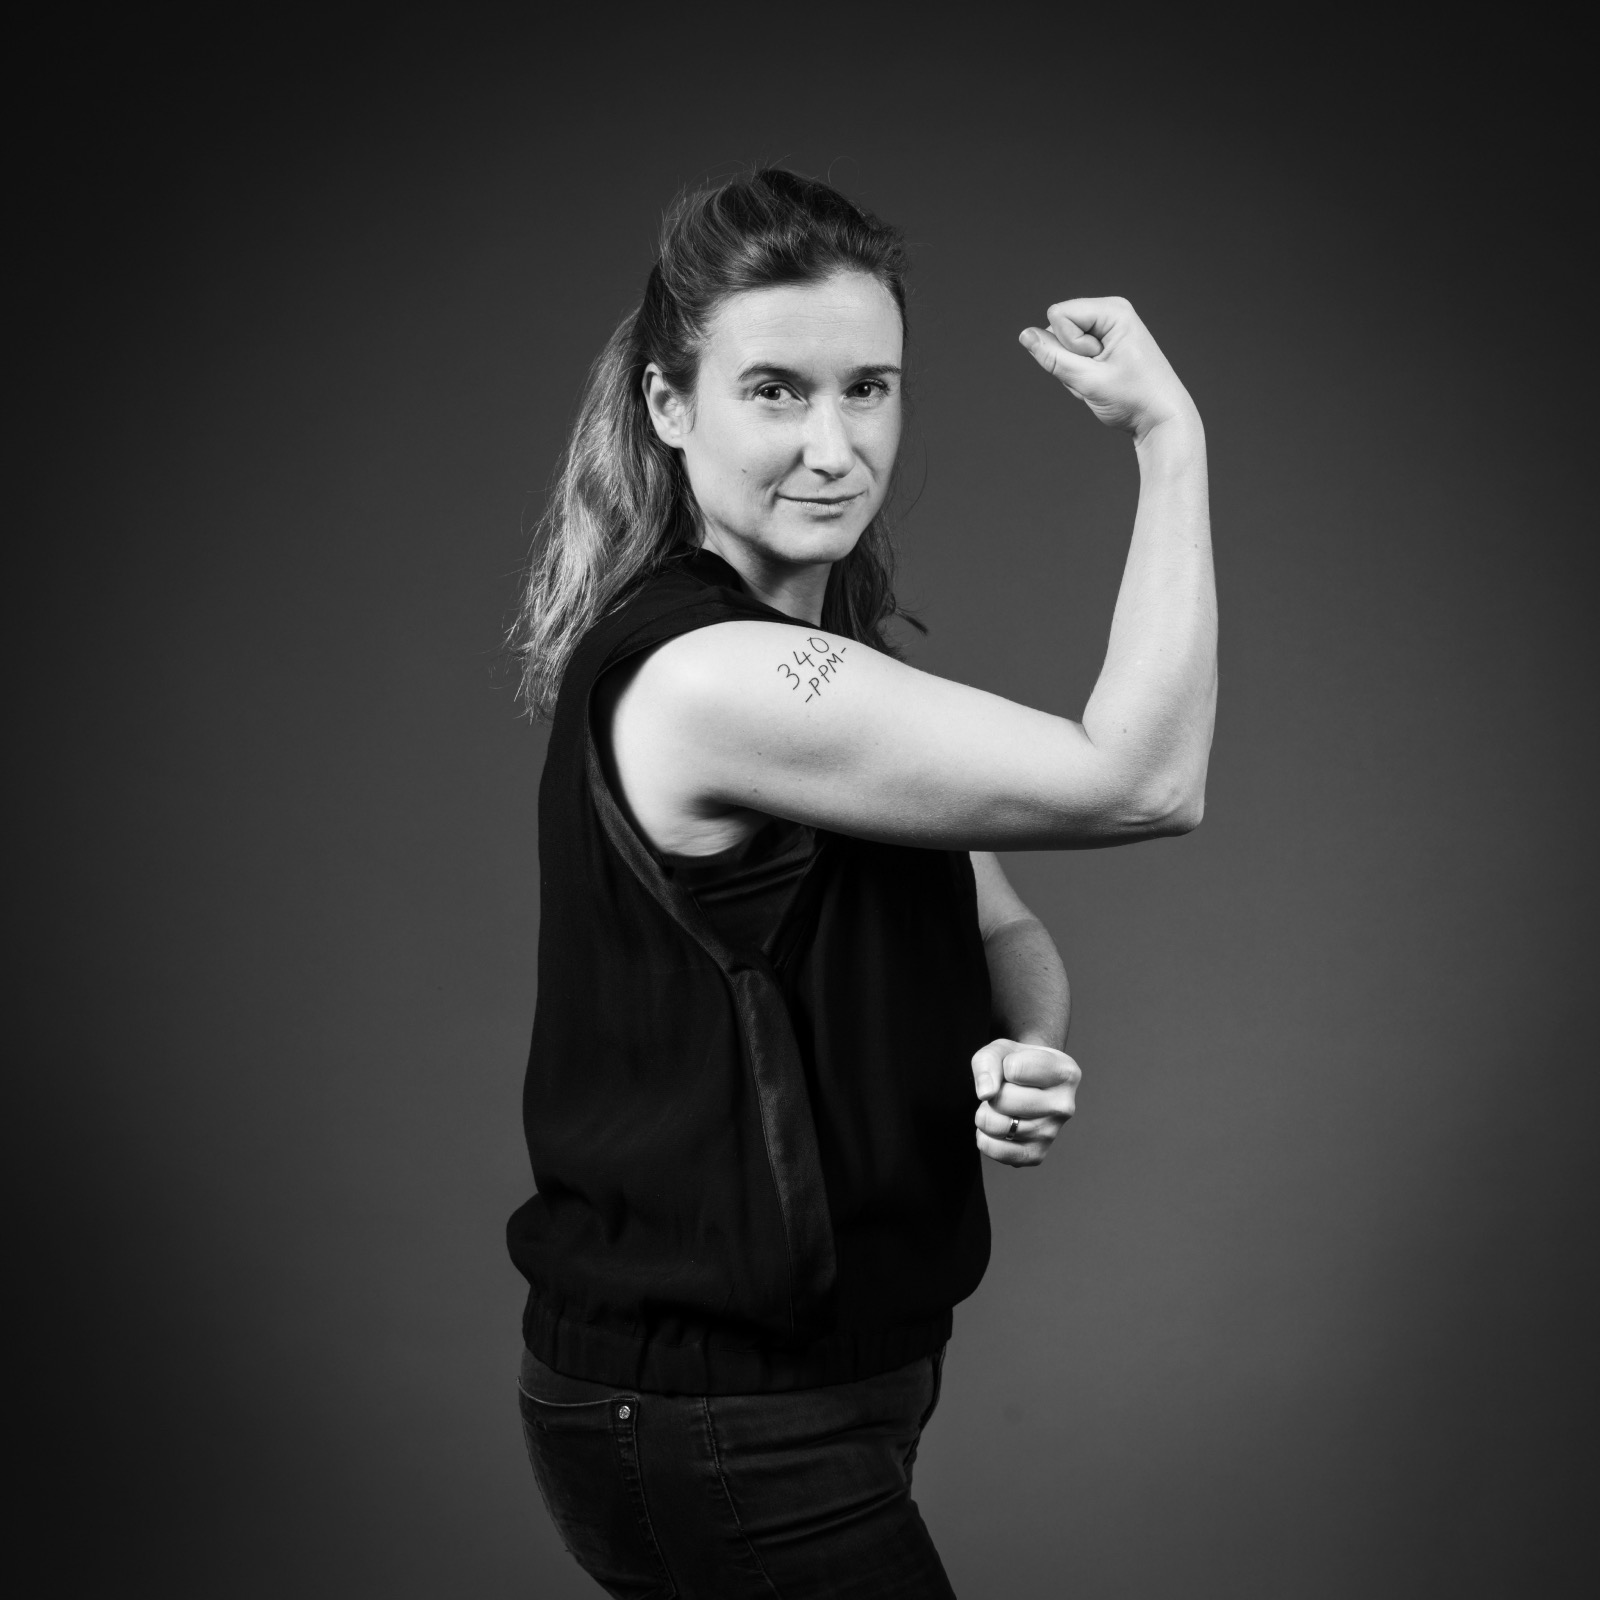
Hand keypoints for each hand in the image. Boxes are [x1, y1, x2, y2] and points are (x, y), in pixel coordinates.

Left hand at [971, 1038, 1081, 1167]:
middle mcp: (1064, 1106)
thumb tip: (986, 1093)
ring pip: (998, 1126)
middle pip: (1003, 1100)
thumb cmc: (1016, 1063)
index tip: (1014, 1067)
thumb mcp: (1000, 1049)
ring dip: (986, 1114)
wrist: (1027, 1085)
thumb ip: (988, 1062)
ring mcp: (1052, 1133)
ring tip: (1001, 1108)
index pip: (1014, 1068)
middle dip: (993, 1093)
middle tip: (1005, 1090)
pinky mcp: (1037, 1155)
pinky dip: (985, 1138)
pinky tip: (999, 1127)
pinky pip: (996, 1151)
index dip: (1003, 1066)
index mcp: (1065, 1072)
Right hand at [1019, 297, 1195, 441]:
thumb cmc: (1135, 399)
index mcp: (1113, 310)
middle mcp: (1111, 312)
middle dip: (1070, 357)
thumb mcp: (1088, 380)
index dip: (1069, 345)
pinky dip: (1081, 372)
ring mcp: (1107, 327)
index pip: (1058, 315)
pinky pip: (1073, 354)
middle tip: (1101, 374)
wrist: (1161, 418)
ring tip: (1103, 380)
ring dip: (1075, 368)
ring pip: (1063, 344)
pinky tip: (1102, 381)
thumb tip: (1025, 335)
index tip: (1099, 362)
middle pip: (1059, 328)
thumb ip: (1052, 357)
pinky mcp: (1104, 342)